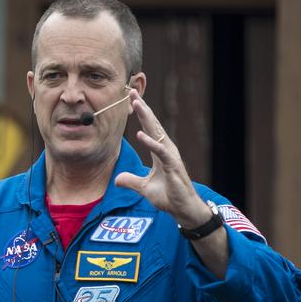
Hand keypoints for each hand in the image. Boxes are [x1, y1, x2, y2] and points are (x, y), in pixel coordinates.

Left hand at [113, 92, 212, 225]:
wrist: (182, 209)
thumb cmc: (168, 196)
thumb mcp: (144, 188)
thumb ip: (131, 181)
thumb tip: (117, 179)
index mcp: (159, 151)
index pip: (148, 128)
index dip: (140, 114)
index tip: (131, 99)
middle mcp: (166, 150)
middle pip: (152, 125)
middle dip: (142, 108)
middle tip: (132, 92)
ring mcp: (170, 157)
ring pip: (157, 133)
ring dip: (147, 119)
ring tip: (136, 104)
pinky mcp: (173, 166)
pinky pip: (161, 152)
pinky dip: (151, 143)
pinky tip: (141, 134)